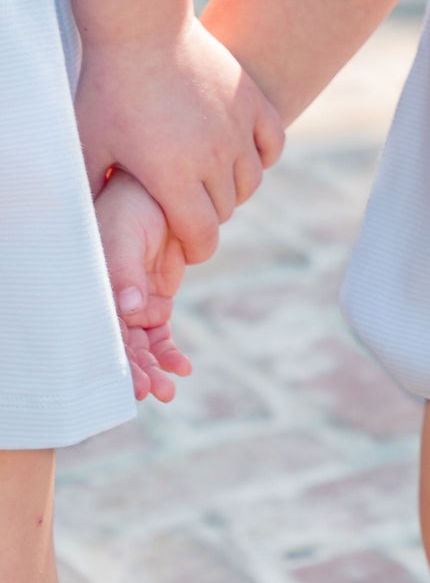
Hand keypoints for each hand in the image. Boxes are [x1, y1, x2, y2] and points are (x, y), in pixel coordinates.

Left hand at [76, 15, 284, 265]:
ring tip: (209, 182)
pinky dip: (261, 157)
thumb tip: (82, 234)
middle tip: (185, 209)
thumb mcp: (89, 146)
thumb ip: (88, 193)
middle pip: (224, 211)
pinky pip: (273, 144)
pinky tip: (240, 154)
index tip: (181, 244)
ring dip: (232, 190)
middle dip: (206, 218)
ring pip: (250, 181)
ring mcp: (237, 126)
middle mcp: (213, 156)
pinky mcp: (251, 100)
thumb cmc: (108, 88)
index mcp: (173, 176)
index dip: (193, 249)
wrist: (142, 27)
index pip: (202, 237)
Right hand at [95, 169, 190, 402]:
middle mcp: (110, 301)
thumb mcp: (125, 235)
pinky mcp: (154, 298)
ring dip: (155, 368)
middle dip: (137, 373)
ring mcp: (133, 302)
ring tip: (170, 387)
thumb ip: (126, 272)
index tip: (135, 387)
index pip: (103, 335)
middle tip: (157, 392)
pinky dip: (168, 352)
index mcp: (95, 290)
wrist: (159, 190)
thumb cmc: (132, 207)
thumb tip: (131, 309)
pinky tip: (182, 368)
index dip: (118, 363)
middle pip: (121, 347)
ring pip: (142, 346)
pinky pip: (160, 334)